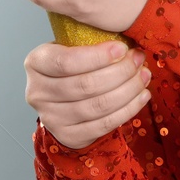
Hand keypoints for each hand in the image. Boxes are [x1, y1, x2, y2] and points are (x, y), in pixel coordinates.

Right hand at [25, 38, 150, 149]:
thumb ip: (89, 44)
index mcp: (36, 63)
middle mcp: (37, 92)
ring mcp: (51, 117)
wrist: (61, 101)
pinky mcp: (68, 136)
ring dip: (128, 90)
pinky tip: (142, 96)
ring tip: (143, 76)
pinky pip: (103, 124)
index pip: (66, 61)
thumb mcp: (70, 49)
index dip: (97, 56)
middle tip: (139, 60)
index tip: (122, 48)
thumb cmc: (71, 68)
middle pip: (85, 85)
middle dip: (120, 72)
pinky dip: (127, 110)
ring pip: (97, 106)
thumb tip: (127, 46)